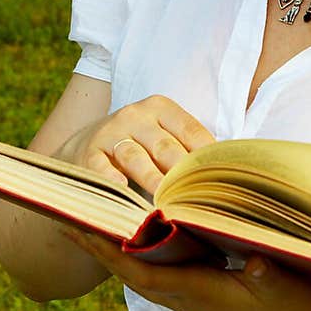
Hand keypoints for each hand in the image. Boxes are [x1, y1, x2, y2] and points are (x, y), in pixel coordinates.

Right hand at [54, 95, 214, 194]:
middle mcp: (135, 116)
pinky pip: (100, 167)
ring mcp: (109, 133)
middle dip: (182, 173)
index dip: (207, 156)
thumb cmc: (138, 146)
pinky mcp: (87, 153)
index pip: (191, 131)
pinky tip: (124, 190)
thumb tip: (227, 172)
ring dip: (152, 180)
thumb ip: (188, 149)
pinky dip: (112, 179)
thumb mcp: (161, 136)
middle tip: (197, 198)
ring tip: (166, 202)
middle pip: (165, 147)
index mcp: (161, 108)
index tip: (221, 180)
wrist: (83, 146)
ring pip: (135, 157)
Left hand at [64, 230, 310, 310]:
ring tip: (89, 220)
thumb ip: (267, 275)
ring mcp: (190, 297)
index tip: (80, 226)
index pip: (139, 270)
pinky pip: (156, 270)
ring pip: (139, 271)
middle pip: (127, 269)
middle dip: (96, 244)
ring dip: (112, 248)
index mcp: (195, 292)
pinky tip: (134, 235)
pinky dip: (137, 251)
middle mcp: (184, 297)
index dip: (108, 249)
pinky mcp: (200, 293)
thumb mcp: (283, 286)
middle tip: (65, 216)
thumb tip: (256, 264)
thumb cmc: (291, 310)